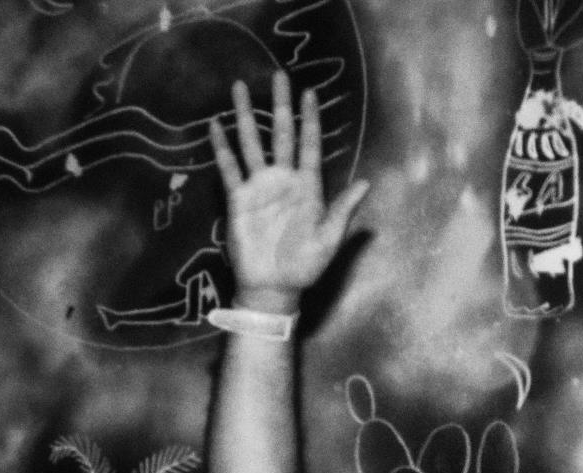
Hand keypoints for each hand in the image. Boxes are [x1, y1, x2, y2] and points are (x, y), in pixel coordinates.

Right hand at [208, 71, 370, 310]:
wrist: (274, 287)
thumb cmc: (305, 265)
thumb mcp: (330, 238)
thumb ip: (344, 209)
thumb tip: (366, 182)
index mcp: (309, 187)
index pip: (310, 145)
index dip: (311, 120)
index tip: (310, 93)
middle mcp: (284, 180)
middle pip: (281, 134)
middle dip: (281, 105)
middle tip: (279, 76)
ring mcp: (260, 187)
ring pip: (252, 143)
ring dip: (246, 116)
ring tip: (240, 88)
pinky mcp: (238, 198)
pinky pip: (228, 167)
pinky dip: (221, 147)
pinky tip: (215, 125)